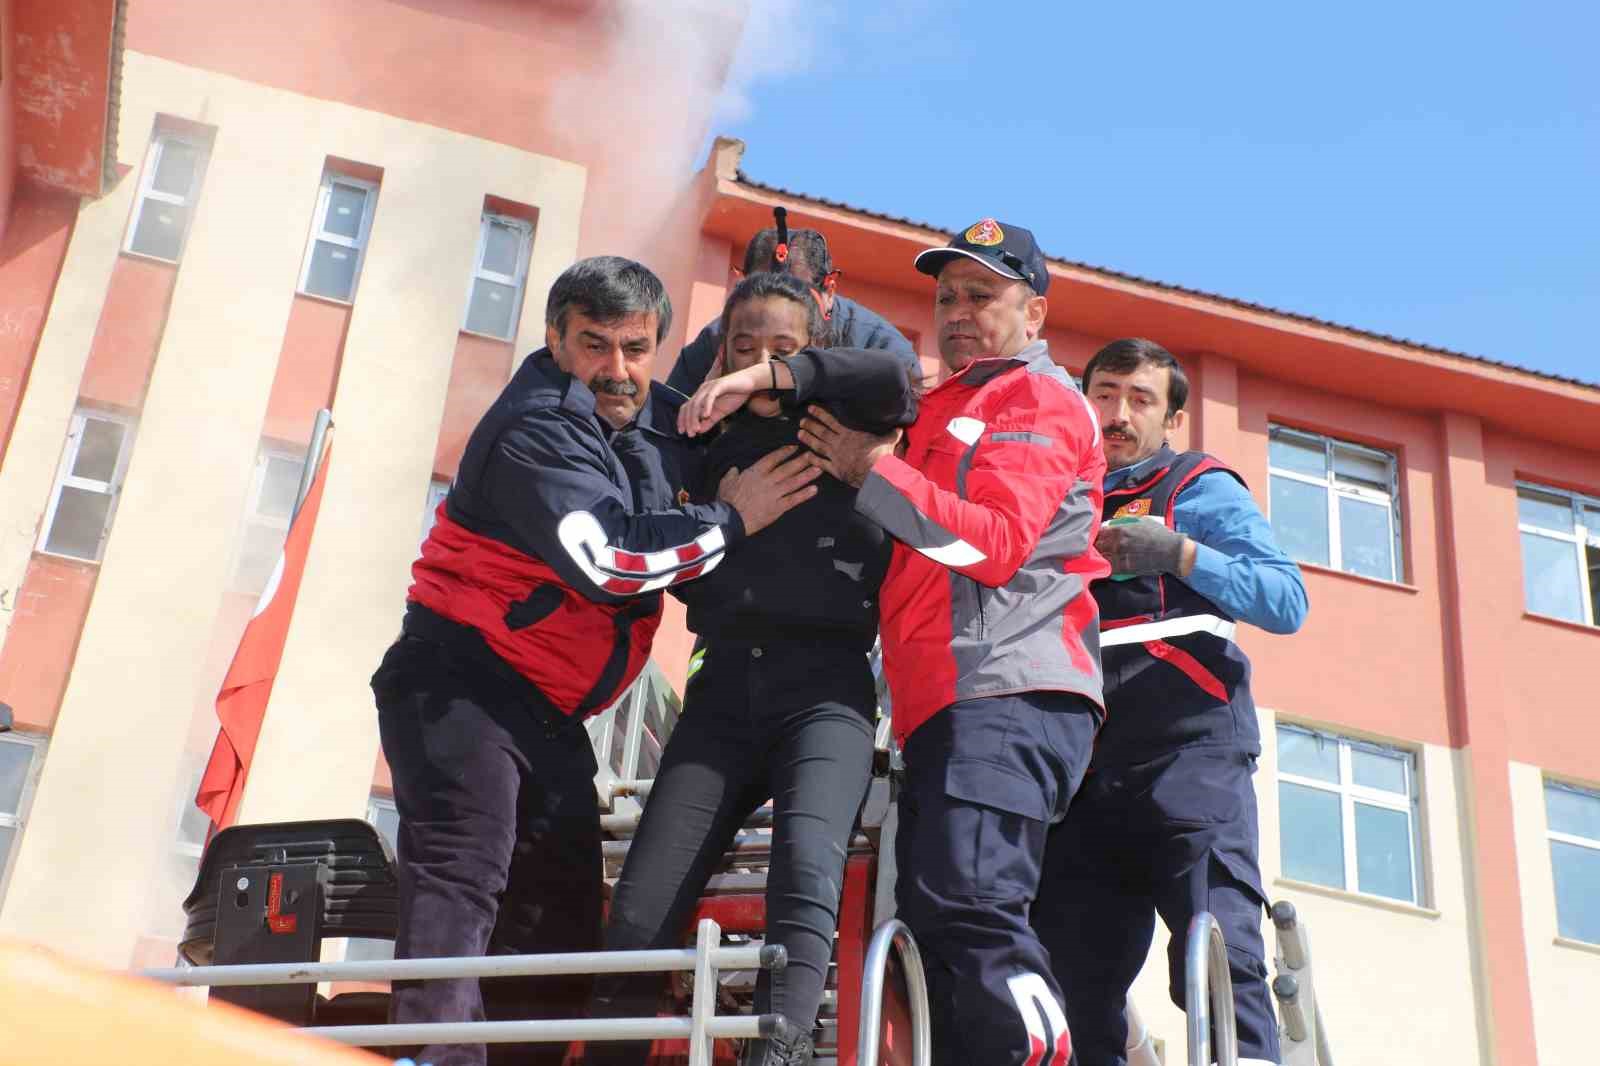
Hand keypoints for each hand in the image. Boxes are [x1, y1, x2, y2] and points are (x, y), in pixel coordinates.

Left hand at [678, 361, 792, 435]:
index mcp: (702, 396)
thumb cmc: (736, 395)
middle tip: (690, 434)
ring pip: (697, 403)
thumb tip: (699, 431)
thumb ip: (710, 421)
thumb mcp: (721, 413)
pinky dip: (706, 406)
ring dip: (695, 417)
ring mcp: (710, 386)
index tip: (682, 432)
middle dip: (688, 421)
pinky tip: (706, 416)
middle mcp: (702, 390)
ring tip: (696, 429)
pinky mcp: (719, 385)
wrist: (750, 382)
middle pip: (689, 406)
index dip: (682, 420)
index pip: (686, 407)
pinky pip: (710, 396)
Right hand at [716, 445, 819, 535]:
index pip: (773, 458)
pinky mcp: (777, 508)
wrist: (729, 518)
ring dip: (807, 475)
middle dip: (801, 461)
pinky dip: (804, 494)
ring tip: (819, 469)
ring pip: (793, 482)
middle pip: (787, 468)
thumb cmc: (726, 501)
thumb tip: (734, 469)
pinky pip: (793, 499)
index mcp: (755, 472)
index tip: (794, 448)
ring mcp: (774, 494)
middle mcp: (767, 480)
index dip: (784, 452)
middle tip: (813, 455)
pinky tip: (814, 490)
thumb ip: (732, 474)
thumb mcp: (726, 482)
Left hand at [797, 405, 900, 487]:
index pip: (831, 421)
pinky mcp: (835, 469)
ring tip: (799, 433)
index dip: (820, 414)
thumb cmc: (880, 455)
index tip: (811, 408)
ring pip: (818, 445)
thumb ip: (892, 434)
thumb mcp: (888, 441)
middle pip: (821, 432)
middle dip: (810, 425)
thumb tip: (901, 428)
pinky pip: (820, 463)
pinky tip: (805, 456)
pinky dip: (812, 460)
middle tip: (801, 420)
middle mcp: (839, 443)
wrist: (874, 473)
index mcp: (849, 434)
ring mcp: (835, 456)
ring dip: (808, 439)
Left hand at [1095, 519, 1195, 576]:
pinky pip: (1110, 567)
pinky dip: (1104, 567)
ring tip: (1092, 559)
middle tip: (1090, 549)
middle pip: (1098, 544)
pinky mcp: (1125, 567)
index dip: (1096, 535)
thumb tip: (1120, 522)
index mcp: (1121, 529)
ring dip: (1097, 557)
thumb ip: (1129, 522)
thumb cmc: (1160, 535)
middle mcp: (1117, 542)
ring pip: (1102, 556)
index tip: (1093, 537)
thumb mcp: (1144, 522)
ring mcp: (1120, 555)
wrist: (1171, 551)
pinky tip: (1101, 568)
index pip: (1100, 532)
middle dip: (1094, 546)